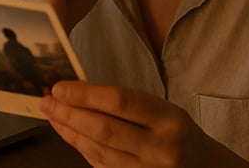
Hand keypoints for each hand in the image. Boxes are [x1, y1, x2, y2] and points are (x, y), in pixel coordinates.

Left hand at [40, 81, 248, 167]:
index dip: (86, 94)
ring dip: (70, 133)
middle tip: (47, 102)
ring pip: (99, 152)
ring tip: (53, 116)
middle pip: (105, 130)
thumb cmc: (174, 131)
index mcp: (170, 120)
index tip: (60, 87)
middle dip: (70, 114)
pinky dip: (81, 148)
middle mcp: (161, 149)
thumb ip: (124, 102)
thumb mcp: (161, 109)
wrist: (201, 166)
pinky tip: (69, 134)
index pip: (121, 102)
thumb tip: (77, 90)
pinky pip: (101, 166)